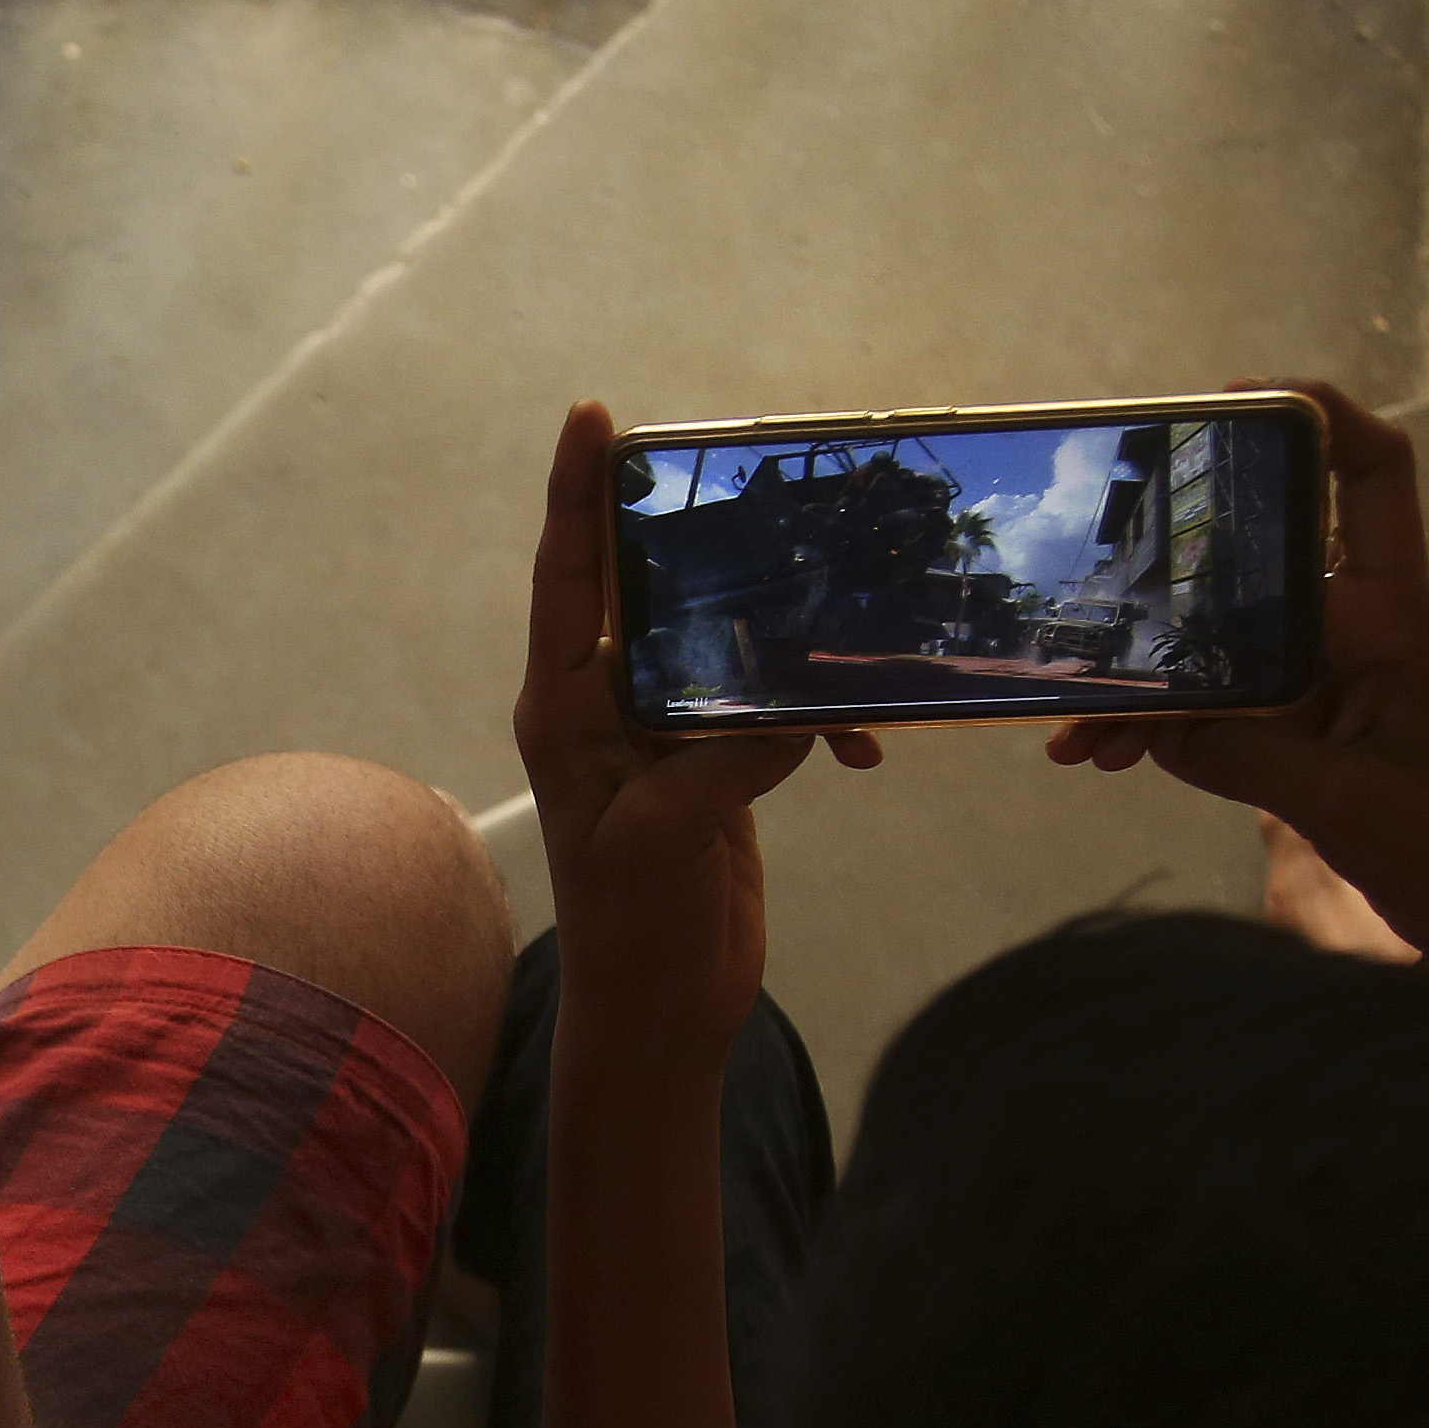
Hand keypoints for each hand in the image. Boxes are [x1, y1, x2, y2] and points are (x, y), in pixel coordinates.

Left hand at [514, 402, 871, 1062]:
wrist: (660, 1010)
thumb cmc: (633, 931)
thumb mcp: (663, 841)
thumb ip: (720, 763)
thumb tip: (792, 708)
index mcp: (566, 708)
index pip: (568, 577)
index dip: (577, 494)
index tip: (592, 416)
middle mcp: (606, 704)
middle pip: (648, 586)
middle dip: (700, 535)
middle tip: (757, 476)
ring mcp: (664, 730)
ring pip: (722, 639)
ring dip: (784, 632)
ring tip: (840, 613)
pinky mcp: (716, 764)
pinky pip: (770, 704)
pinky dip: (818, 714)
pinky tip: (862, 745)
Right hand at [1046, 382, 1428, 1114]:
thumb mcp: (1353, 807)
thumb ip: (1248, 758)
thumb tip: (1152, 726)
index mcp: (1398, 619)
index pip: (1374, 475)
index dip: (1317, 416)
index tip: (1237, 400)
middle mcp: (1354, 635)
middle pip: (1254, 558)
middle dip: (1169, 564)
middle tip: (1093, 572)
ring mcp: (1318, 687)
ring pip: (1212, 645)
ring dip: (1142, 673)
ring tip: (1074, 718)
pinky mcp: (1291, 743)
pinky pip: (1205, 713)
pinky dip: (1150, 728)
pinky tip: (1096, 754)